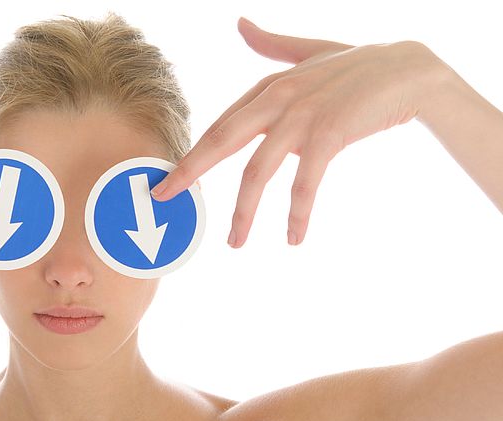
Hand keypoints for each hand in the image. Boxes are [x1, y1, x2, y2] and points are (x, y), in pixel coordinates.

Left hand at [150, 17, 444, 246]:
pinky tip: (293, 237)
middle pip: (222, 139)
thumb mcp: (309, 53)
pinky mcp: (330, 133)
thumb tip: (241, 24)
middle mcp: (278, 98)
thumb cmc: (358, 66)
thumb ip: (273, 46)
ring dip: (244, 211)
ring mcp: (302, 115)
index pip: (220, 126)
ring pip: (258, 170)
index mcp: (268, 87)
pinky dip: (296, 212)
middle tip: (163, 198)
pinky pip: (304, 182)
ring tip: (235, 243)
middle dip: (189, 170)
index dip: (191, 154)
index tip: (166, 180)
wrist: (411, 70)